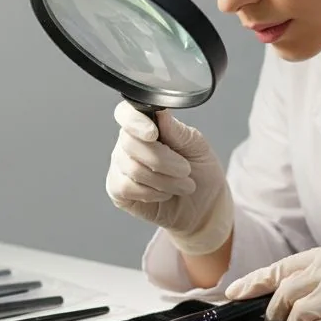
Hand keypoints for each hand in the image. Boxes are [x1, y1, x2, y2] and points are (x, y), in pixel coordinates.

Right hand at [105, 101, 232, 255]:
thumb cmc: (201, 172)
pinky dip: (152, 193)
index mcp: (146, 125)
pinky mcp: (117, 189)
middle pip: (131, 143)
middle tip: (186, 170)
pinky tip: (165, 194)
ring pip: (132, 168)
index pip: (126, 113)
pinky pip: (126, 187)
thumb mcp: (198, 148)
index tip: (153, 133)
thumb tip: (162, 114)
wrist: (203, 206)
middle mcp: (128, 143)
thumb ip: (179, 132)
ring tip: (184, 185)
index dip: (135, 121)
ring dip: (164, 180)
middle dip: (163, 160)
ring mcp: (120, 166)